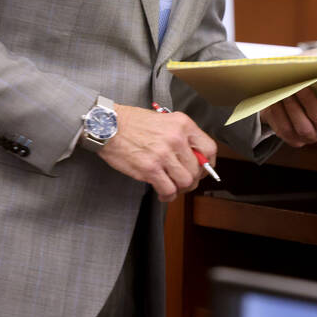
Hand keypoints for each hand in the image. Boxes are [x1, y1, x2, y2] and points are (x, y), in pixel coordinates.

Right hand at [99, 105, 217, 201]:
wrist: (107, 125)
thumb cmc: (132, 123)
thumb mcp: (164, 120)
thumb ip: (180, 136)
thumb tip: (193, 157)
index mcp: (183, 124)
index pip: (209, 148)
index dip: (208, 164)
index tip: (202, 169)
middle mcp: (176, 138)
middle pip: (197, 169)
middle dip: (192, 180)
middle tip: (182, 181)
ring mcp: (163, 154)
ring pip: (185, 181)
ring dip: (180, 189)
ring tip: (172, 187)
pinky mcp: (150, 168)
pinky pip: (168, 189)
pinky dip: (167, 195)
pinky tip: (162, 193)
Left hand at [260, 85, 316, 147]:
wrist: (295, 106)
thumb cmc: (311, 90)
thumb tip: (311, 65)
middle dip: (308, 101)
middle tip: (299, 87)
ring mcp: (312, 137)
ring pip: (302, 127)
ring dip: (292, 108)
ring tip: (284, 93)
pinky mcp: (295, 141)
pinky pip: (286, 131)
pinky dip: (279, 115)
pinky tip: (275, 102)